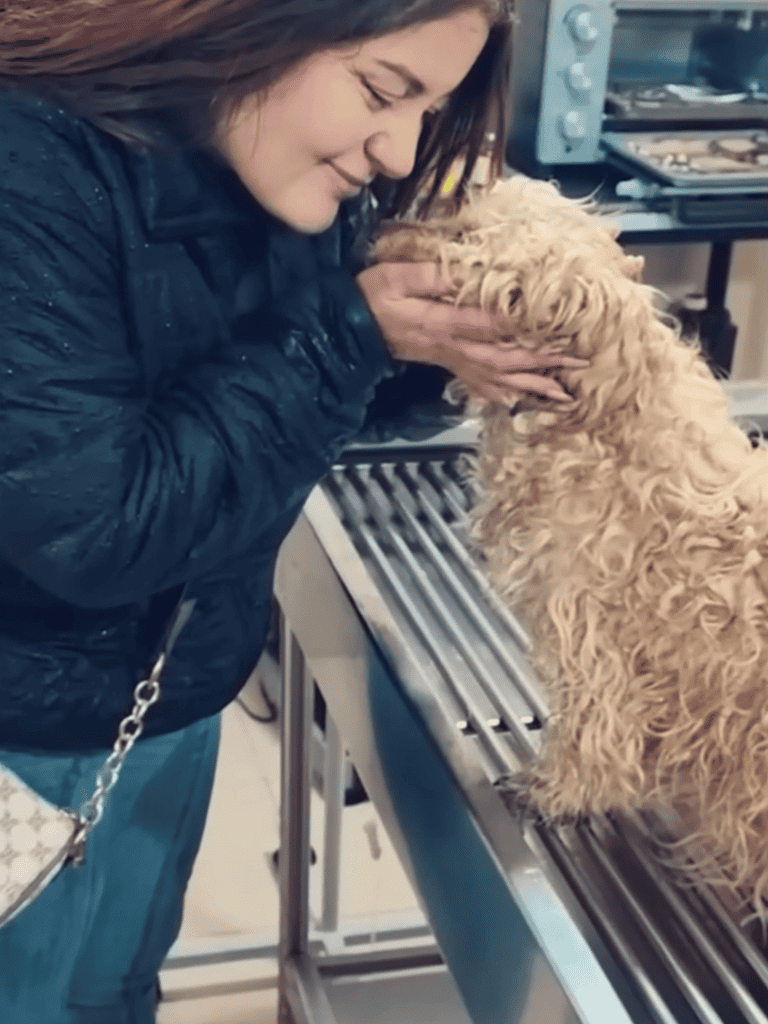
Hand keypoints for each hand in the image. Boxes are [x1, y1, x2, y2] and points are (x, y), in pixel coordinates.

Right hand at [357, 261, 588, 404]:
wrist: (351, 329)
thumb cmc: (372, 297)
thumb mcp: (398, 276)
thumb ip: (435, 276)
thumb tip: (470, 273)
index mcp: (444, 323)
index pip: (495, 326)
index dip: (531, 328)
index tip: (562, 327)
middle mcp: (454, 348)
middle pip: (507, 359)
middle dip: (545, 362)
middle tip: (580, 362)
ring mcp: (452, 361)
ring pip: (500, 378)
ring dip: (533, 386)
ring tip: (564, 393)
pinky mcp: (448, 366)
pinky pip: (481, 387)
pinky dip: (504, 396)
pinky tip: (521, 401)